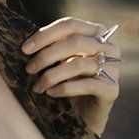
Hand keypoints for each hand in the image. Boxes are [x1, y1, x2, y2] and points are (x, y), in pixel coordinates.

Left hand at [20, 17, 120, 136]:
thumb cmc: (68, 80)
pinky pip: (87, 85)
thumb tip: (27, 44)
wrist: (84, 113)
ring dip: (51, 75)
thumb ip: (51, 47)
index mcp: (96, 33)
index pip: (70, 25)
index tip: (25, 48)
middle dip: (46, 55)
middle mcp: (109, 48)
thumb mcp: (60, 60)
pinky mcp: (112, 89)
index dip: (45, 35)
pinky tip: (50, 93)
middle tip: (28, 68)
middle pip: (75, 42)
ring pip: (79, 64)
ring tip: (37, 86)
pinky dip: (64, 88)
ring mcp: (113, 68)